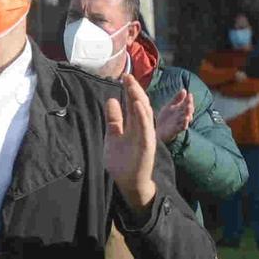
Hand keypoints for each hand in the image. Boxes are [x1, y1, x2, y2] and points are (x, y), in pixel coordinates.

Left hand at [104, 73, 158, 211]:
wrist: (129, 182)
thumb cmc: (123, 162)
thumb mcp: (113, 136)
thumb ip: (114, 120)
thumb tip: (112, 101)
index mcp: (135, 125)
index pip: (133, 104)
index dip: (129, 90)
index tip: (123, 77)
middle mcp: (142, 128)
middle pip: (139, 104)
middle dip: (134, 90)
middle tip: (126, 76)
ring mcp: (146, 135)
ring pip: (144, 113)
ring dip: (138, 98)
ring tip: (131, 84)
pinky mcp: (147, 144)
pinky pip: (146, 127)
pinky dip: (142, 115)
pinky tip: (136, 103)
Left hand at [153, 86, 192, 143]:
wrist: (158, 130)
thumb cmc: (165, 118)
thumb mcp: (170, 106)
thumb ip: (177, 99)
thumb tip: (184, 90)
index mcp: (180, 110)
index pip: (186, 104)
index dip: (189, 100)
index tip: (189, 94)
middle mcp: (181, 116)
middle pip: (187, 111)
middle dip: (189, 106)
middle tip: (189, 101)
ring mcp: (179, 123)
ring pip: (186, 118)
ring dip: (188, 113)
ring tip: (189, 108)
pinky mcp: (176, 130)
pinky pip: (182, 127)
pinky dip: (185, 123)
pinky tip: (186, 119)